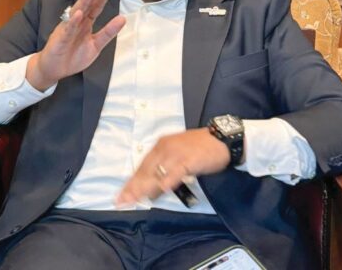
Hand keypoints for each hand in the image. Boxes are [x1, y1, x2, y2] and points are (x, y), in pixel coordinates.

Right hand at [26, 0, 125, 90]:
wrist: (54, 69)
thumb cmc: (73, 56)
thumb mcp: (96, 45)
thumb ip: (108, 33)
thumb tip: (123, 19)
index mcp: (86, 23)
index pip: (97, 6)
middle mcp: (77, 22)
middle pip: (89, 4)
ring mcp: (68, 29)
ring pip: (77, 12)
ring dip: (85, 0)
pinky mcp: (61, 39)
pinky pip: (68, 29)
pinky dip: (73, 22)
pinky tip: (78, 14)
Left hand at [116, 128, 230, 205]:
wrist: (220, 139)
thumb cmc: (198, 148)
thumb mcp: (177, 154)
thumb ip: (164, 168)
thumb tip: (152, 188)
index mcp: (160, 145)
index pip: (142, 166)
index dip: (131, 182)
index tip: (122, 195)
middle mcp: (165, 147)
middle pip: (146, 170)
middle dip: (134, 187)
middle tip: (123, 201)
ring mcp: (176, 153)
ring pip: (158, 172)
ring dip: (147, 187)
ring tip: (136, 200)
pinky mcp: (189, 159)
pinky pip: (176, 172)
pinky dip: (169, 180)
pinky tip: (162, 189)